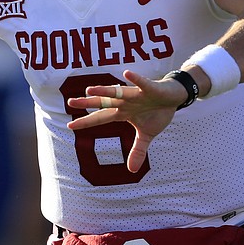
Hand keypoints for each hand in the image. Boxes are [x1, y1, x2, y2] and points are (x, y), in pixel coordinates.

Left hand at [66, 69, 186, 172]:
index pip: (101, 118)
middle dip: (88, 103)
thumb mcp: (147, 134)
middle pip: (104, 102)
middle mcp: (125, 102)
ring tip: (89, 90)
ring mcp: (136, 94)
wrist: (174, 97)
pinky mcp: (149, 88)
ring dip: (104, 91)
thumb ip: (138, 150)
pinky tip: (126, 73)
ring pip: (118, 92)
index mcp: (123, 113)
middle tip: (71, 102)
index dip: (87, 121)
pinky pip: (141, 83)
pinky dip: (135, 79)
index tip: (70, 125)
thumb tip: (132, 171)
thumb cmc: (157, 113)